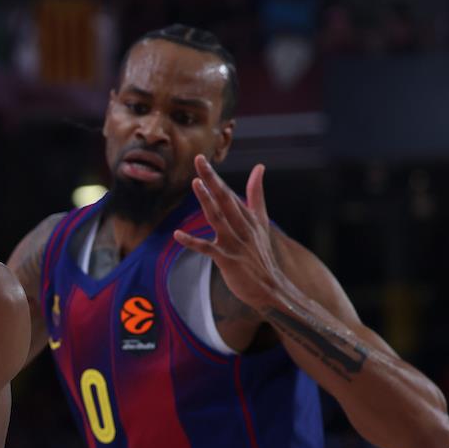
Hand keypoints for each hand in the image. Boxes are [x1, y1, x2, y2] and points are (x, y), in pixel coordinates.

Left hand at [174, 155, 283, 309]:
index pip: (228, 193)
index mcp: (248, 217)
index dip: (214, 177)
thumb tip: (259, 167)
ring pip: (218, 218)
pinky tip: (177, 235)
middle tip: (199, 161)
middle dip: (211, 180)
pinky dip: (192, 242)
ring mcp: (235, 243)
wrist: (271, 287)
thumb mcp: (262, 221)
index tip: (201, 160)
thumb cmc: (261, 254)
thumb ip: (257, 194)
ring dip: (207, 201)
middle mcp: (242, 227)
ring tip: (196, 183)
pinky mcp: (228, 260)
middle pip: (224, 199)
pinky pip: (208, 249)